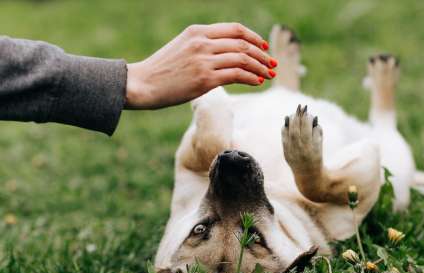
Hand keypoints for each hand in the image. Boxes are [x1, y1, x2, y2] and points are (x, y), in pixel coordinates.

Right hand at [124, 23, 276, 109]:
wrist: (142, 84)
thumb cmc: (162, 70)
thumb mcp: (182, 48)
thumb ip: (203, 46)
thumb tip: (227, 54)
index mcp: (197, 31)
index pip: (235, 29)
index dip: (253, 37)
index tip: (263, 47)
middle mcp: (202, 42)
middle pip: (243, 44)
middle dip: (262, 55)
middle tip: (272, 64)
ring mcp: (204, 60)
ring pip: (243, 59)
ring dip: (260, 67)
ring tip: (269, 75)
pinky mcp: (205, 79)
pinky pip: (237, 75)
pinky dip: (251, 78)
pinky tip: (257, 81)